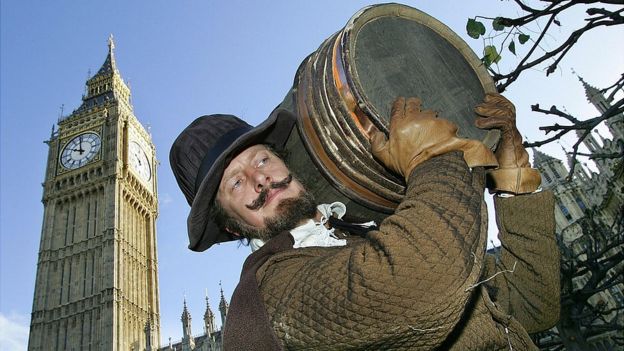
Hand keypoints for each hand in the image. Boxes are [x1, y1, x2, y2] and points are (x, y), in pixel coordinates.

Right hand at [371, 97, 496, 178]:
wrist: (431, 170)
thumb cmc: (408, 166)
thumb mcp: (386, 159)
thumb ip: (377, 145)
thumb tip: (377, 134)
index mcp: (398, 126)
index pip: (398, 107)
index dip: (399, 103)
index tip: (401, 101)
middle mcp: (414, 119)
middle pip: (413, 103)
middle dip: (414, 103)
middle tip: (416, 106)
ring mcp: (431, 121)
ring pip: (430, 112)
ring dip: (430, 117)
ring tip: (431, 127)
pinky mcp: (446, 125)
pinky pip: (445, 122)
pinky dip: (444, 128)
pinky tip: (443, 137)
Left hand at [475, 93, 540, 193]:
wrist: (509, 181)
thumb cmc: (495, 169)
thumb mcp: (482, 153)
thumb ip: (474, 145)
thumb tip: (454, 143)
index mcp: (506, 132)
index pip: (505, 111)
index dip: (498, 101)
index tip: (487, 96)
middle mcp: (512, 131)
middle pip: (508, 108)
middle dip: (496, 101)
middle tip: (482, 100)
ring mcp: (513, 135)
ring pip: (507, 113)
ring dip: (492, 109)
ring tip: (478, 110)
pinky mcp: (512, 140)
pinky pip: (505, 124)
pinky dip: (491, 121)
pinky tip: (479, 123)